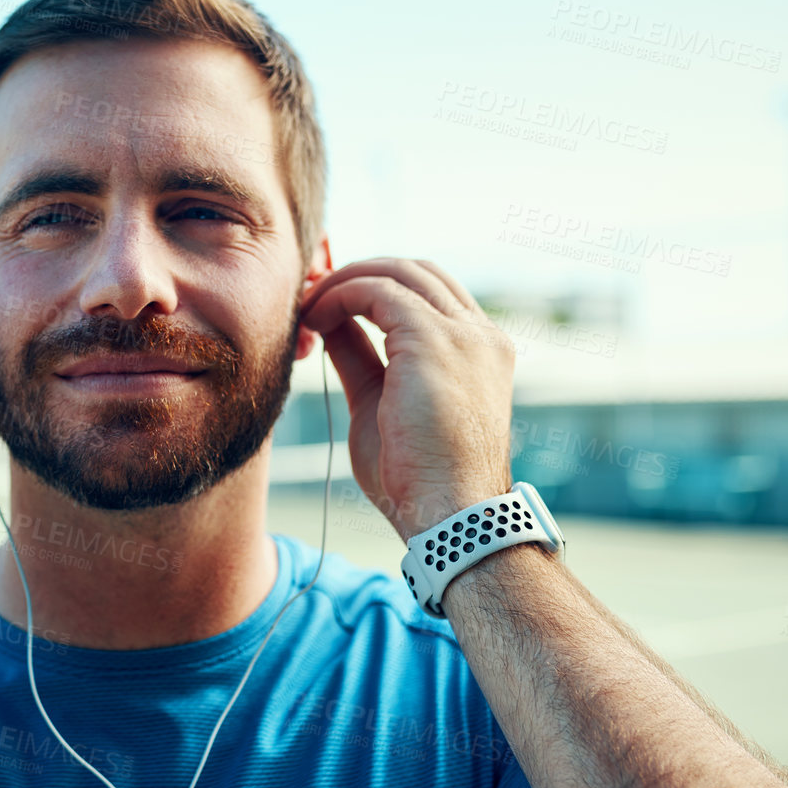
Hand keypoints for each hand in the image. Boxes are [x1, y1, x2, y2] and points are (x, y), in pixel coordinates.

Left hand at [297, 258, 514, 541]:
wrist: (448, 515)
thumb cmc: (415, 480)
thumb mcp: (379, 404)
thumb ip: (360, 359)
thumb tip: (330, 325)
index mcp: (480, 352)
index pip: (428, 294)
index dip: (375, 289)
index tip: (327, 304)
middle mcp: (481, 335)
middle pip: (416, 272)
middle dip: (359, 274)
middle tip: (311, 294)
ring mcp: (464, 334)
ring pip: (397, 272)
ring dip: (345, 281)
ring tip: (307, 306)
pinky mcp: (434, 340)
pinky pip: (378, 291)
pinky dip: (340, 295)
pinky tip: (313, 318)